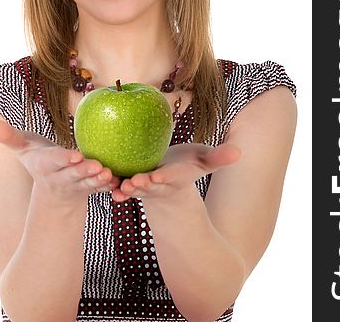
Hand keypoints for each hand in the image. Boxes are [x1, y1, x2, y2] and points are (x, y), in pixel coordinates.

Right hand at [0, 119, 120, 200]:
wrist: (53, 188)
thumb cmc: (38, 158)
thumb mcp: (21, 147)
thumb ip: (5, 136)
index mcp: (45, 165)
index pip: (54, 162)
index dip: (63, 160)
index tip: (74, 156)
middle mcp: (61, 177)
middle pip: (73, 175)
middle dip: (84, 172)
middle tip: (97, 166)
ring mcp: (78, 185)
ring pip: (89, 184)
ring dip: (99, 181)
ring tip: (110, 174)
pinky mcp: (92, 188)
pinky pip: (102, 189)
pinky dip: (111, 187)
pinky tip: (122, 182)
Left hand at [112, 141, 240, 202]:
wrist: (167, 179)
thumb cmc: (187, 165)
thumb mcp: (203, 161)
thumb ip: (219, 158)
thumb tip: (239, 152)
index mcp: (176, 177)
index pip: (171, 177)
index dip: (164, 177)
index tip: (158, 176)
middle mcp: (159, 184)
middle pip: (150, 185)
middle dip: (142, 185)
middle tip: (132, 183)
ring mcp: (143, 186)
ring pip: (133, 187)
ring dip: (124, 188)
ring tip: (116, 188)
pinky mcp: (129, 183)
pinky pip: (119, 183)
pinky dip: (111, 184)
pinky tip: (100, 179)